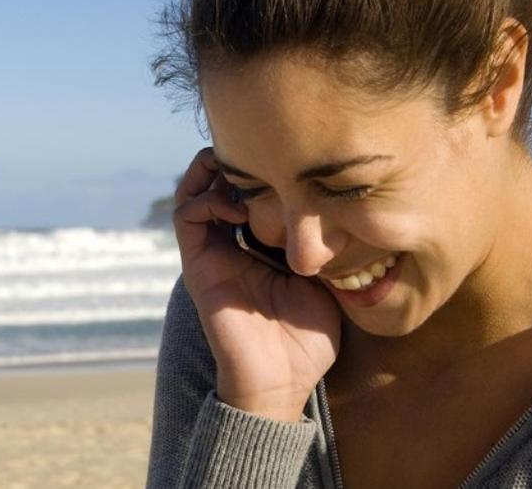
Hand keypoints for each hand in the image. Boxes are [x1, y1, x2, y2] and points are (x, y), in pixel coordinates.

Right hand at [172, 147, 342, 421]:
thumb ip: (326, 245)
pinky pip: (187, 217)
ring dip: (214, 172)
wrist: (281, 381)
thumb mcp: (327, 279)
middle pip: (219, 184)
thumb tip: (345, 207)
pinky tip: (238, 206)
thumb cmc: (308, 340)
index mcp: (263, 247)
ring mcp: (213, 253)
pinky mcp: (198, 266)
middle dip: (235, 159)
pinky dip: (205, 199)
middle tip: (262, 148)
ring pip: (196, 191)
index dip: (264, 168)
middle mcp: (233, 244)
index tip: (293, 156)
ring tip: (243, 169)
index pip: (253, 193)